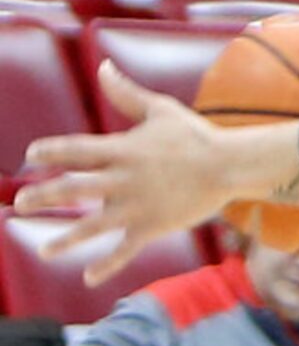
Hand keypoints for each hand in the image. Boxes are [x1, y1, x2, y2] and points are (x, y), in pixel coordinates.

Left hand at [20, 63, 229, 281]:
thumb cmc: (196, 136)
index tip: (32, 155)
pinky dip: (106, 265)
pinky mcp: (153, 227)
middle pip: (74, 189)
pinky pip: (125, 250)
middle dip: (44, 196)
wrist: (230, 166)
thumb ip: (126, 94)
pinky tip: (88, 278)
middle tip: (20, 204)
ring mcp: (137, 206)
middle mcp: (124, 179)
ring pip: (93, 226)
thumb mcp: (160, 109)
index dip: (51, 152)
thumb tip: (102, 67)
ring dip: (66, 239)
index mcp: (122, 150)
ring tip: (44, 250)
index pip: (75, 150)